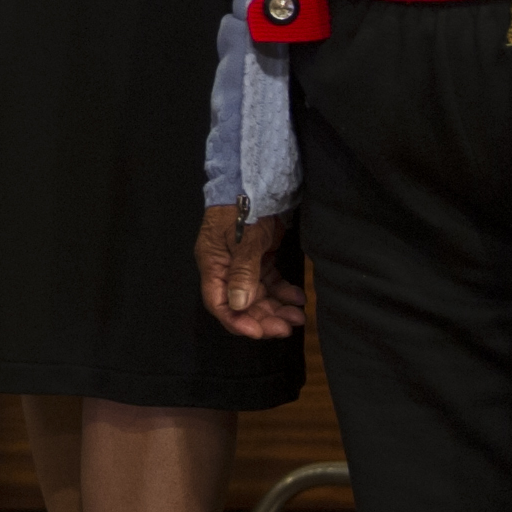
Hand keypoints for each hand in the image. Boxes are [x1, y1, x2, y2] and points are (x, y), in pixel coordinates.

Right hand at [199, 205, 308, 337]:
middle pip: (241, 303)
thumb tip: (238, 305)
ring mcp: (243, 263)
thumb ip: (242, 272)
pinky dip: (282, 291)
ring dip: (276, 308)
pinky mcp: (259, 257)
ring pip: (258, 295)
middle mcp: (226, 267)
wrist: (255, 178)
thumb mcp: (245, 239)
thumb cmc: (244, 207)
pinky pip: (269, 281)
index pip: (218, 302)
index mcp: (213, 263)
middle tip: (287, 328)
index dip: (237, 320)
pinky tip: (298, 297)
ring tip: (298, 316)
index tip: (259, 332)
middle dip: (263, 317)